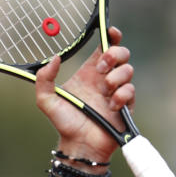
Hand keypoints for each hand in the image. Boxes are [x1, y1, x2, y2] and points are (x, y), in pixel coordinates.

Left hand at [35, 27, 134, 164]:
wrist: (79, 144)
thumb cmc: (64, 123)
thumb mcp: (46, 101)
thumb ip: (44, 79)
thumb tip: (54, 59)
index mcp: (89, 73)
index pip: (104, 47)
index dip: (110, 36)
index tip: (110, 32)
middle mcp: (104, 79)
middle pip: (121, 53)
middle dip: (114, 55)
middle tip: (101, 68)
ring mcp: (117, 91)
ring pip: (128, 69)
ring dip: (117, 77)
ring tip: (105, 90)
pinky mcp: (126, 104)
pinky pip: (131, 90)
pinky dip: (121, 95)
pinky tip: (110, 106)